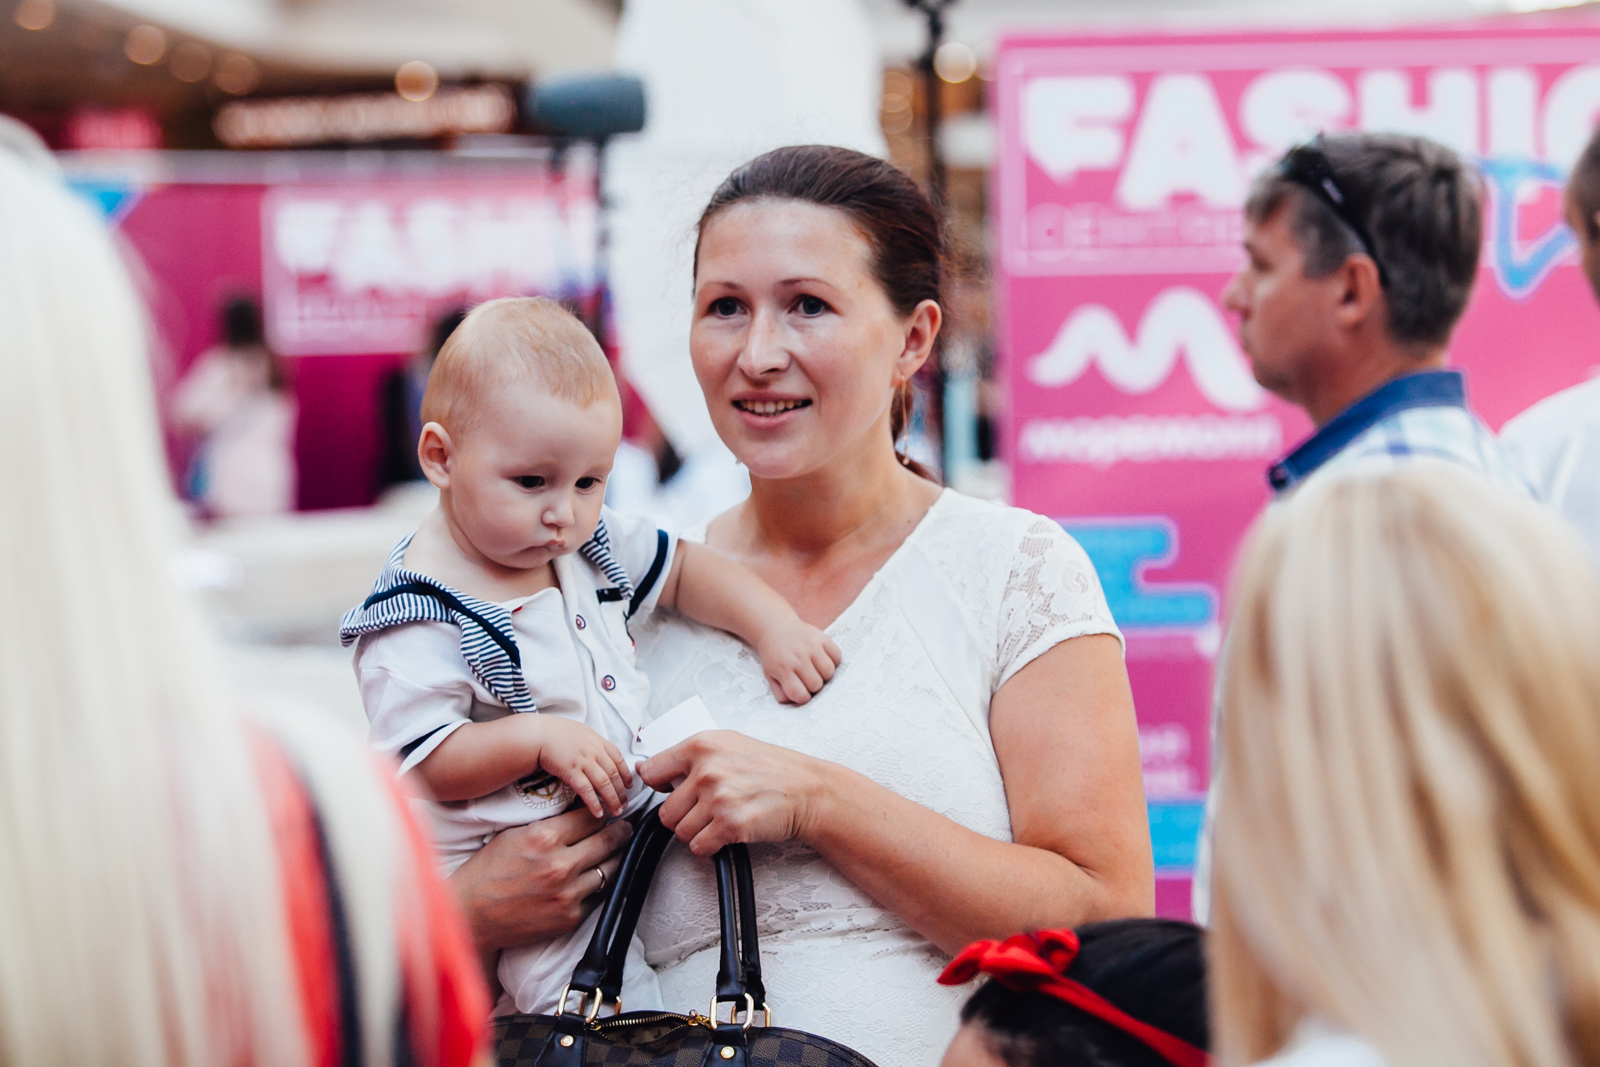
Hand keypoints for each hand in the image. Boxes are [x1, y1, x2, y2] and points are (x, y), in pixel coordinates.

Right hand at [448, 808, 631, 951]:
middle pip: (608, 841)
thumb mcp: (515, 835)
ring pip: (610, 869)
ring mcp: (567, 894)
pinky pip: (597, 896)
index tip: (608, 812)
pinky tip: (597, 878)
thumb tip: (581, 812)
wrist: (471, 916)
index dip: (601, 813)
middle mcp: (559, 865)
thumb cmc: (487, 872)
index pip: (591, 817)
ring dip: (614, 859)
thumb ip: (550, 825)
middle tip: (626, 828)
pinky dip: (598, 886)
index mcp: (544, 838)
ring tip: (617, 851)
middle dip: (620, 832)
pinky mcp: (570, 917)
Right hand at [538, 716, 632, 817]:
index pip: (619, 759)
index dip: (626, 774)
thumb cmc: (556, 733)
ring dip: (612, 799)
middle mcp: (594, 750)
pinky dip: (594, 802)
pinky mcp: (571, 770)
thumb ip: (593, 744)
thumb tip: (601, 756)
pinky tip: (598, 813)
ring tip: (616, 811)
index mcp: (598, 741)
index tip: (629, 786)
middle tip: (625, 804)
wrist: (537, 734)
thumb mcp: (581, 733)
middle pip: (613, 774)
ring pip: (604, 783)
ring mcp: (583, 760)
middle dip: (621, 791)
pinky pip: (586, 790)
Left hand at [638, 730, 828, 855]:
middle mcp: (706, 769)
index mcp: (700, 745)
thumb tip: (649, 769)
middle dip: (683, 817)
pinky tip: (726, 833)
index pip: (649, 772)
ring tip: (720, 820)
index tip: (669, 791)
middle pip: (665, 811)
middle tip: (706, 811)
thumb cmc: (771, 767)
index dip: (659, 786)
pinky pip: (699, 847)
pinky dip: (710, 847)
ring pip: (680, 832)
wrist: (806, 789)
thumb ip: (691, 755)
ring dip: (698, 833)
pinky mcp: (730, 824)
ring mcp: (718, 798)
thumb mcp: (728, 744)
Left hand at [755, 616, 841, 704]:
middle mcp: (798, 657)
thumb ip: (781, 694)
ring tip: (815, 669)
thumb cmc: (774, 657)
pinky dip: (833, 661)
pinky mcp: (822, 638)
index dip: (803, 697)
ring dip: (824, 675)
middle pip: (817, 685)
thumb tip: (797, 703)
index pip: (800, 695)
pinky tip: (822, 659)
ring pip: (829, 672)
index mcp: (783, 669)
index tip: (800, 691)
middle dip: (813, 686)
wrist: (775, 628)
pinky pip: (837, 657)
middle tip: (807, 678)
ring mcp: (811, 646)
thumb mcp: (770, 676)